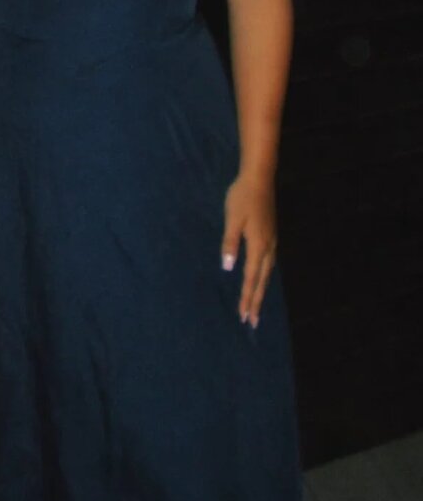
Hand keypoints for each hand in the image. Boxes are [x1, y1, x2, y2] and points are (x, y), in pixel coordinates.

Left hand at [220, 174, 277, 328]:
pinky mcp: (271, 234)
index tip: (243, 316)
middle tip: (252, 322)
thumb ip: (229, 244)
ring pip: (267, 272)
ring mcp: (272, 240)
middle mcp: (268, 246)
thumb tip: (228, 268)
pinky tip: (262, 278)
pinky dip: (264, 277)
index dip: (246, 297)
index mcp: (257, 245)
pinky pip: (269, 263)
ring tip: (257, 307)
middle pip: (262, 280)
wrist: (260, 178)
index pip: (250, 277)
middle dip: (256, 301)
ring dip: (261, 291)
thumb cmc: (242, 197)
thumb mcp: (232, 220)